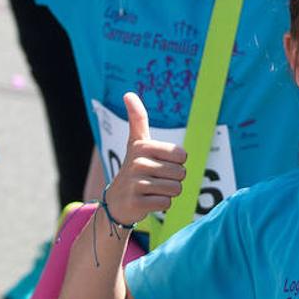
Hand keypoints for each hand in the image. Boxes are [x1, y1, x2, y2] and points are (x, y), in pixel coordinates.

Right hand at [102, 93, 187, 224]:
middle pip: (180, 173)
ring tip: (152, 190)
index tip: (161, 163)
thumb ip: (137, 119)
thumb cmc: (134, 169)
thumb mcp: (136, 143)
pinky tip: (148, 201)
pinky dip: (162, 205)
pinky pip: (166, 203)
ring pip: (175, 189)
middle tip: (155, 180)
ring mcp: (135, 183)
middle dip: (173, 180)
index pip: (181, 155)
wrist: (116, 201)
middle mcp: (137, 162)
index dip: (177, 163)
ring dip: (168, 193)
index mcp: (142, 146)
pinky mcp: (136, 202)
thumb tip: (128, 93)